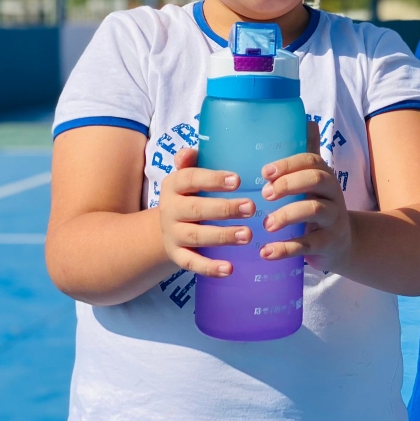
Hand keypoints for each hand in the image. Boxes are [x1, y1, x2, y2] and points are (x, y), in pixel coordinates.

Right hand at [158, 147, 254, 277]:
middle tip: (251, 207)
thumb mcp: (189, 174)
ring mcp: (172, 234)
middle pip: (196, 209)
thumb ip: (191, 161)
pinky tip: (230, 268)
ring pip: (196, 236)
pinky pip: (192, 263)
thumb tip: (189, 152)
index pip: (191, 179)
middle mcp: (170, 209)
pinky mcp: (177, 255)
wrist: (168, 225)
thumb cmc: (191, 193)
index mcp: (174, 185)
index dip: (213, 179)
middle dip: (224, 209)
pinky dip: (210, 267)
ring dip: (222, 236)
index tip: (238, 180)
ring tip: (248, 235)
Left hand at [257, 127, 351, 271]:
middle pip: (316, 179)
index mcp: (324, 175)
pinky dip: (286, 248)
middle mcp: (332, 194)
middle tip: (265, 194)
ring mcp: (333, 219)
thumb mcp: (314, 182)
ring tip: (266, 224)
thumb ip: (307, 154)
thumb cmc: (320, 206)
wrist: (344, 243)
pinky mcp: (329, 244)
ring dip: (287, 215)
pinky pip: (308, 244)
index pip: (311, 161)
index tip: (265, 171)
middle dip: (289, 183)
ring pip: (314, 210)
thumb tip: (307, 120)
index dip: (289, 164)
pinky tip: (266, 252)